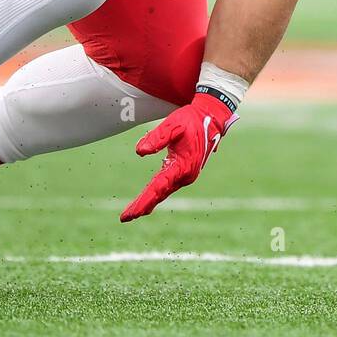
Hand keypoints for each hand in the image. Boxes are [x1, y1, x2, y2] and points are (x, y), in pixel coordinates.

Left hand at [120, 92, 236, 221]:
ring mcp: (187, 175)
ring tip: (133, 212)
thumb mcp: (173, 125)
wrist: (211, 118)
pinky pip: (168, 185)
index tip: (130, 213)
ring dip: (149, 201)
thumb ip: (157, 138)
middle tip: (125, 218)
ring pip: (164, 191)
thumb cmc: (190, 120)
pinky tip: (148, 197)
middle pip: (160, 193)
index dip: (143, 200)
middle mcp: (186, 175)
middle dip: (143, 205)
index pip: (158, 187)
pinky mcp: (185, 171)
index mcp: (183, 166)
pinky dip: (156, 192)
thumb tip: (139, 152)